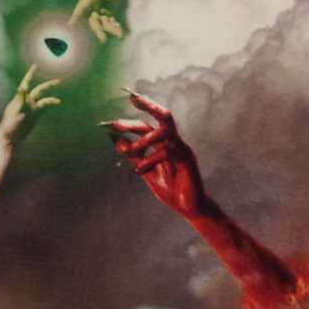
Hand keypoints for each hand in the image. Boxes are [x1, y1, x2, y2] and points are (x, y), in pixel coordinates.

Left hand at [0, 66, 60, 143]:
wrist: (10, 138)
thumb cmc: (10, 124)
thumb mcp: (15, 111)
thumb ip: (20, 99)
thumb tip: (21, 87)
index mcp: (20, 98)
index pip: (27, 82)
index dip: (31, 74)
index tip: (36, 66)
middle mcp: (27, 101)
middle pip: (39, 90)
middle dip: (48, 85)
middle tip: (58, 81)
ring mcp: (32, 109)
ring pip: (44, 100)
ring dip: (51, 99)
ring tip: (58, 101)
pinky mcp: (35, 116)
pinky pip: (44, 108)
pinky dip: (50, 105)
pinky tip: (56, 103)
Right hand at [72, 0, 127, 42]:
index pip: (82, 5)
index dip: (76, 15)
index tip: (71, 25)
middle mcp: (94, 3)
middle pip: (93, 19)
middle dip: (97, 29)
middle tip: (103, 39)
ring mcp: (101, 8)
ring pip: (103, 23)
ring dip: (111, 29)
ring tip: (121, 34)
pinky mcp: (109, 12)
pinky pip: (111, 23)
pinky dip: (117, 28)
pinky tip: (125, 33)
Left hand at [104, 92, 204, 214]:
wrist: (190, 208)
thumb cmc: (171, 188)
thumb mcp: (146, 172)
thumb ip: (135, 157)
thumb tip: (118, 141)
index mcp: (164, 144)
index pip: (149, 124)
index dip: (137, 114)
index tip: (125, 104)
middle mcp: (174, 143)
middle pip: (164, 117)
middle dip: (149, 106)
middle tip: (132, 100)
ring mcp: (182, 151)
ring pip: (166, 132)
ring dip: (144, 138)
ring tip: (130, 151)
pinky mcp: (187, 162)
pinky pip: (168, 153)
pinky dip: (150, 159)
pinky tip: (139, 171)